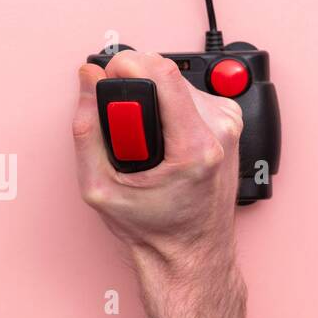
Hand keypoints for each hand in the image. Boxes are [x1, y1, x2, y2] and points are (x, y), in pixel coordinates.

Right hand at [73, 50, 243, 271]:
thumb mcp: (100, 188)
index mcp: (195, 147)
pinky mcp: (230, 122)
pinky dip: (168, 106)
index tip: (107, 78)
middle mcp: (220, 130)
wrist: (191, 251)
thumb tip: (87, 82)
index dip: (126, 66)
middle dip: (134, 87)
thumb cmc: (156, 228)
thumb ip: (86, 130)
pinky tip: (161, 136)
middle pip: (167, 73)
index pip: (162, 73)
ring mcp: (230, 124)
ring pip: (177, 80)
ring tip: (143, 138)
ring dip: (151, 97)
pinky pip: (189, 93)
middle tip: (123, 127)